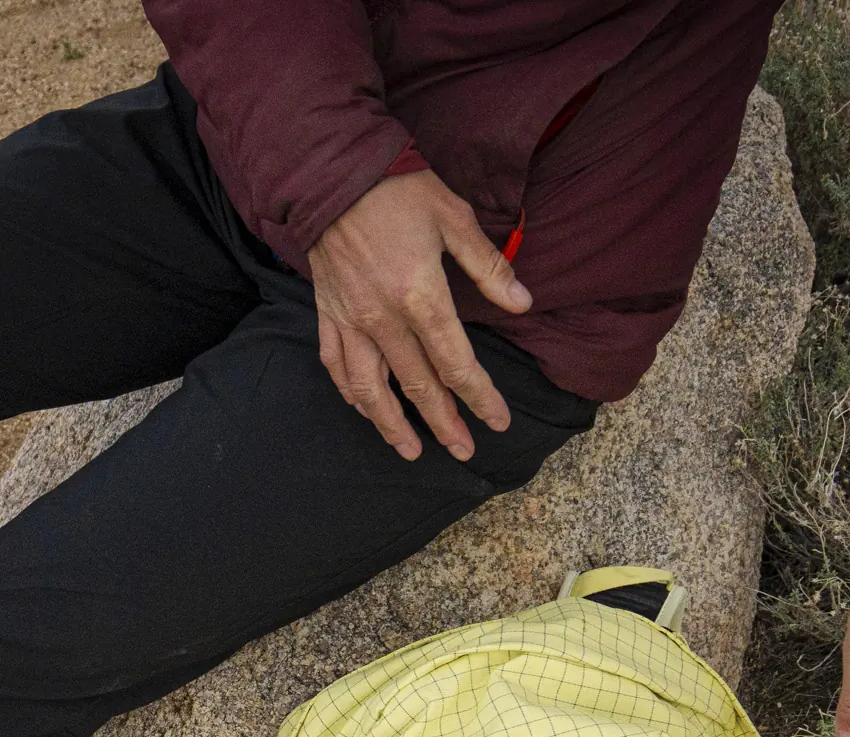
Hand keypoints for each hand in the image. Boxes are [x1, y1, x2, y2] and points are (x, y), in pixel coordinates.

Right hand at [307, 170, 532, 462]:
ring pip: (370, 387)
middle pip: (418, 385)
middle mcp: (383, 318)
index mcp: (420, 296)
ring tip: (410, 450)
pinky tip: (363, 408)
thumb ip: (488, 267)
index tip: (497, 421)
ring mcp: (351, 319)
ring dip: (391, 424)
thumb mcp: (454, 218)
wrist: (331, 173)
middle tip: (463, 450)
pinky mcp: (327, 312)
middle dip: (444, 423)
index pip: (456, 362)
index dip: (479, 396)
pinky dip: (350, 392)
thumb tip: (522, 304)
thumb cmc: (397, 190)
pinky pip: (336, 364)